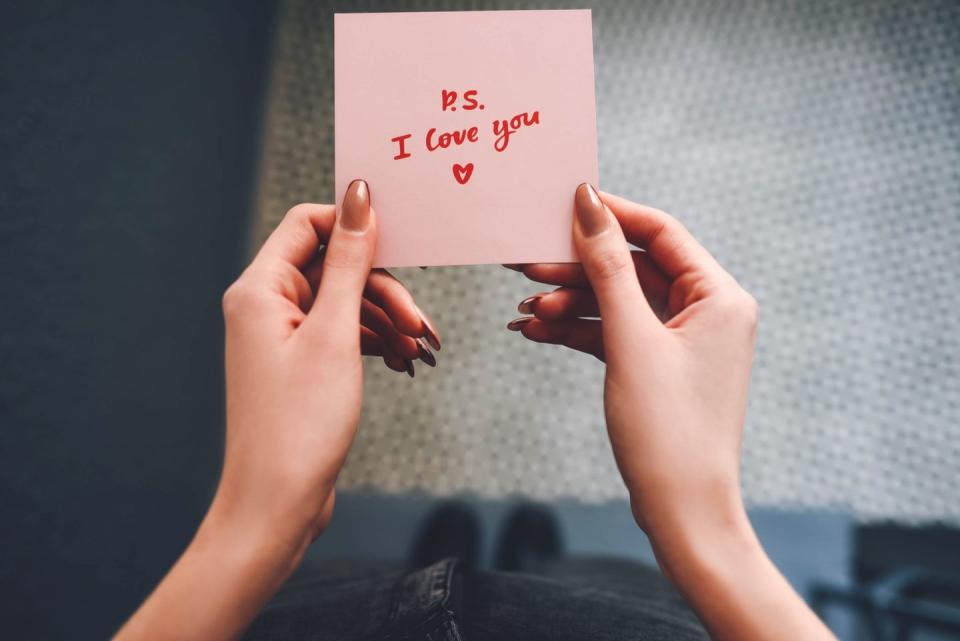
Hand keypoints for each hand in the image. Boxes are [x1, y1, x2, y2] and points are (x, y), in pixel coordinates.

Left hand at [115, 180, 440, 640]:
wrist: (277, 503)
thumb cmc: (300, 422)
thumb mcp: (335, 333)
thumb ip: (350, 261)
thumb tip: (358, 195)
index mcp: (259, 288)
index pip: (307, 224)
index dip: (354, 224)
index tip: (401, 239)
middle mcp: (264, 305)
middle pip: (334, 267)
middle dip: (383, 291)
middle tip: (423, 326)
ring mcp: (280, 336)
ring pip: (344, 303)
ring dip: (386, 321)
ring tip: (421, 351)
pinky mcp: (298, 363)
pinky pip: (340, 333)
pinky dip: (373, 342)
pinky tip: (403, 360)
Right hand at [510, 185, 755, 550]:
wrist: (681, 511)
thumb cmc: (668, 428)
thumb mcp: (630, 340)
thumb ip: (607, 269)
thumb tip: (589, 205)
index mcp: (719, 296)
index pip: (660, 232)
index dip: (611, 215)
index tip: (562, 204)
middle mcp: (708, 312)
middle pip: (633, 269)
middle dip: (578, 270)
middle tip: (525, 265)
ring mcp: (683, 341)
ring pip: (619, 303)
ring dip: (571, 304)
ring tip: (526, 310)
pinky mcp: (661, 366)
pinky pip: (616, 333)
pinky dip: (579, 331)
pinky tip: (536, 330)